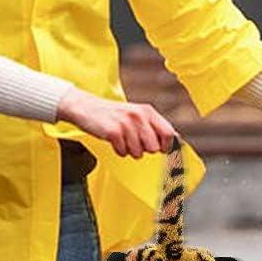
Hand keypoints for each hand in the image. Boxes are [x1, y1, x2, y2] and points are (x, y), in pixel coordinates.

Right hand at [57, 87, 175, 157]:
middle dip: (144, 150)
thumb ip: (154, 126)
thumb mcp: (136, 115)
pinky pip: (123, 152)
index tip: (158, 149)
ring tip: (121, 138)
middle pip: (154, 148)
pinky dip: (118, 150)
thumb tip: (175, 139)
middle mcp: (139, 115)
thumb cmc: (114, 115)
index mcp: (148, 111)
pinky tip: (113, 140)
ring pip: (138, 153)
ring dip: (129, 150)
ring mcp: (126, 123)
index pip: (169, 134)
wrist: (86, 107)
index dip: (165, 146)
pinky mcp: (114, 131)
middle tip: (133, 140)